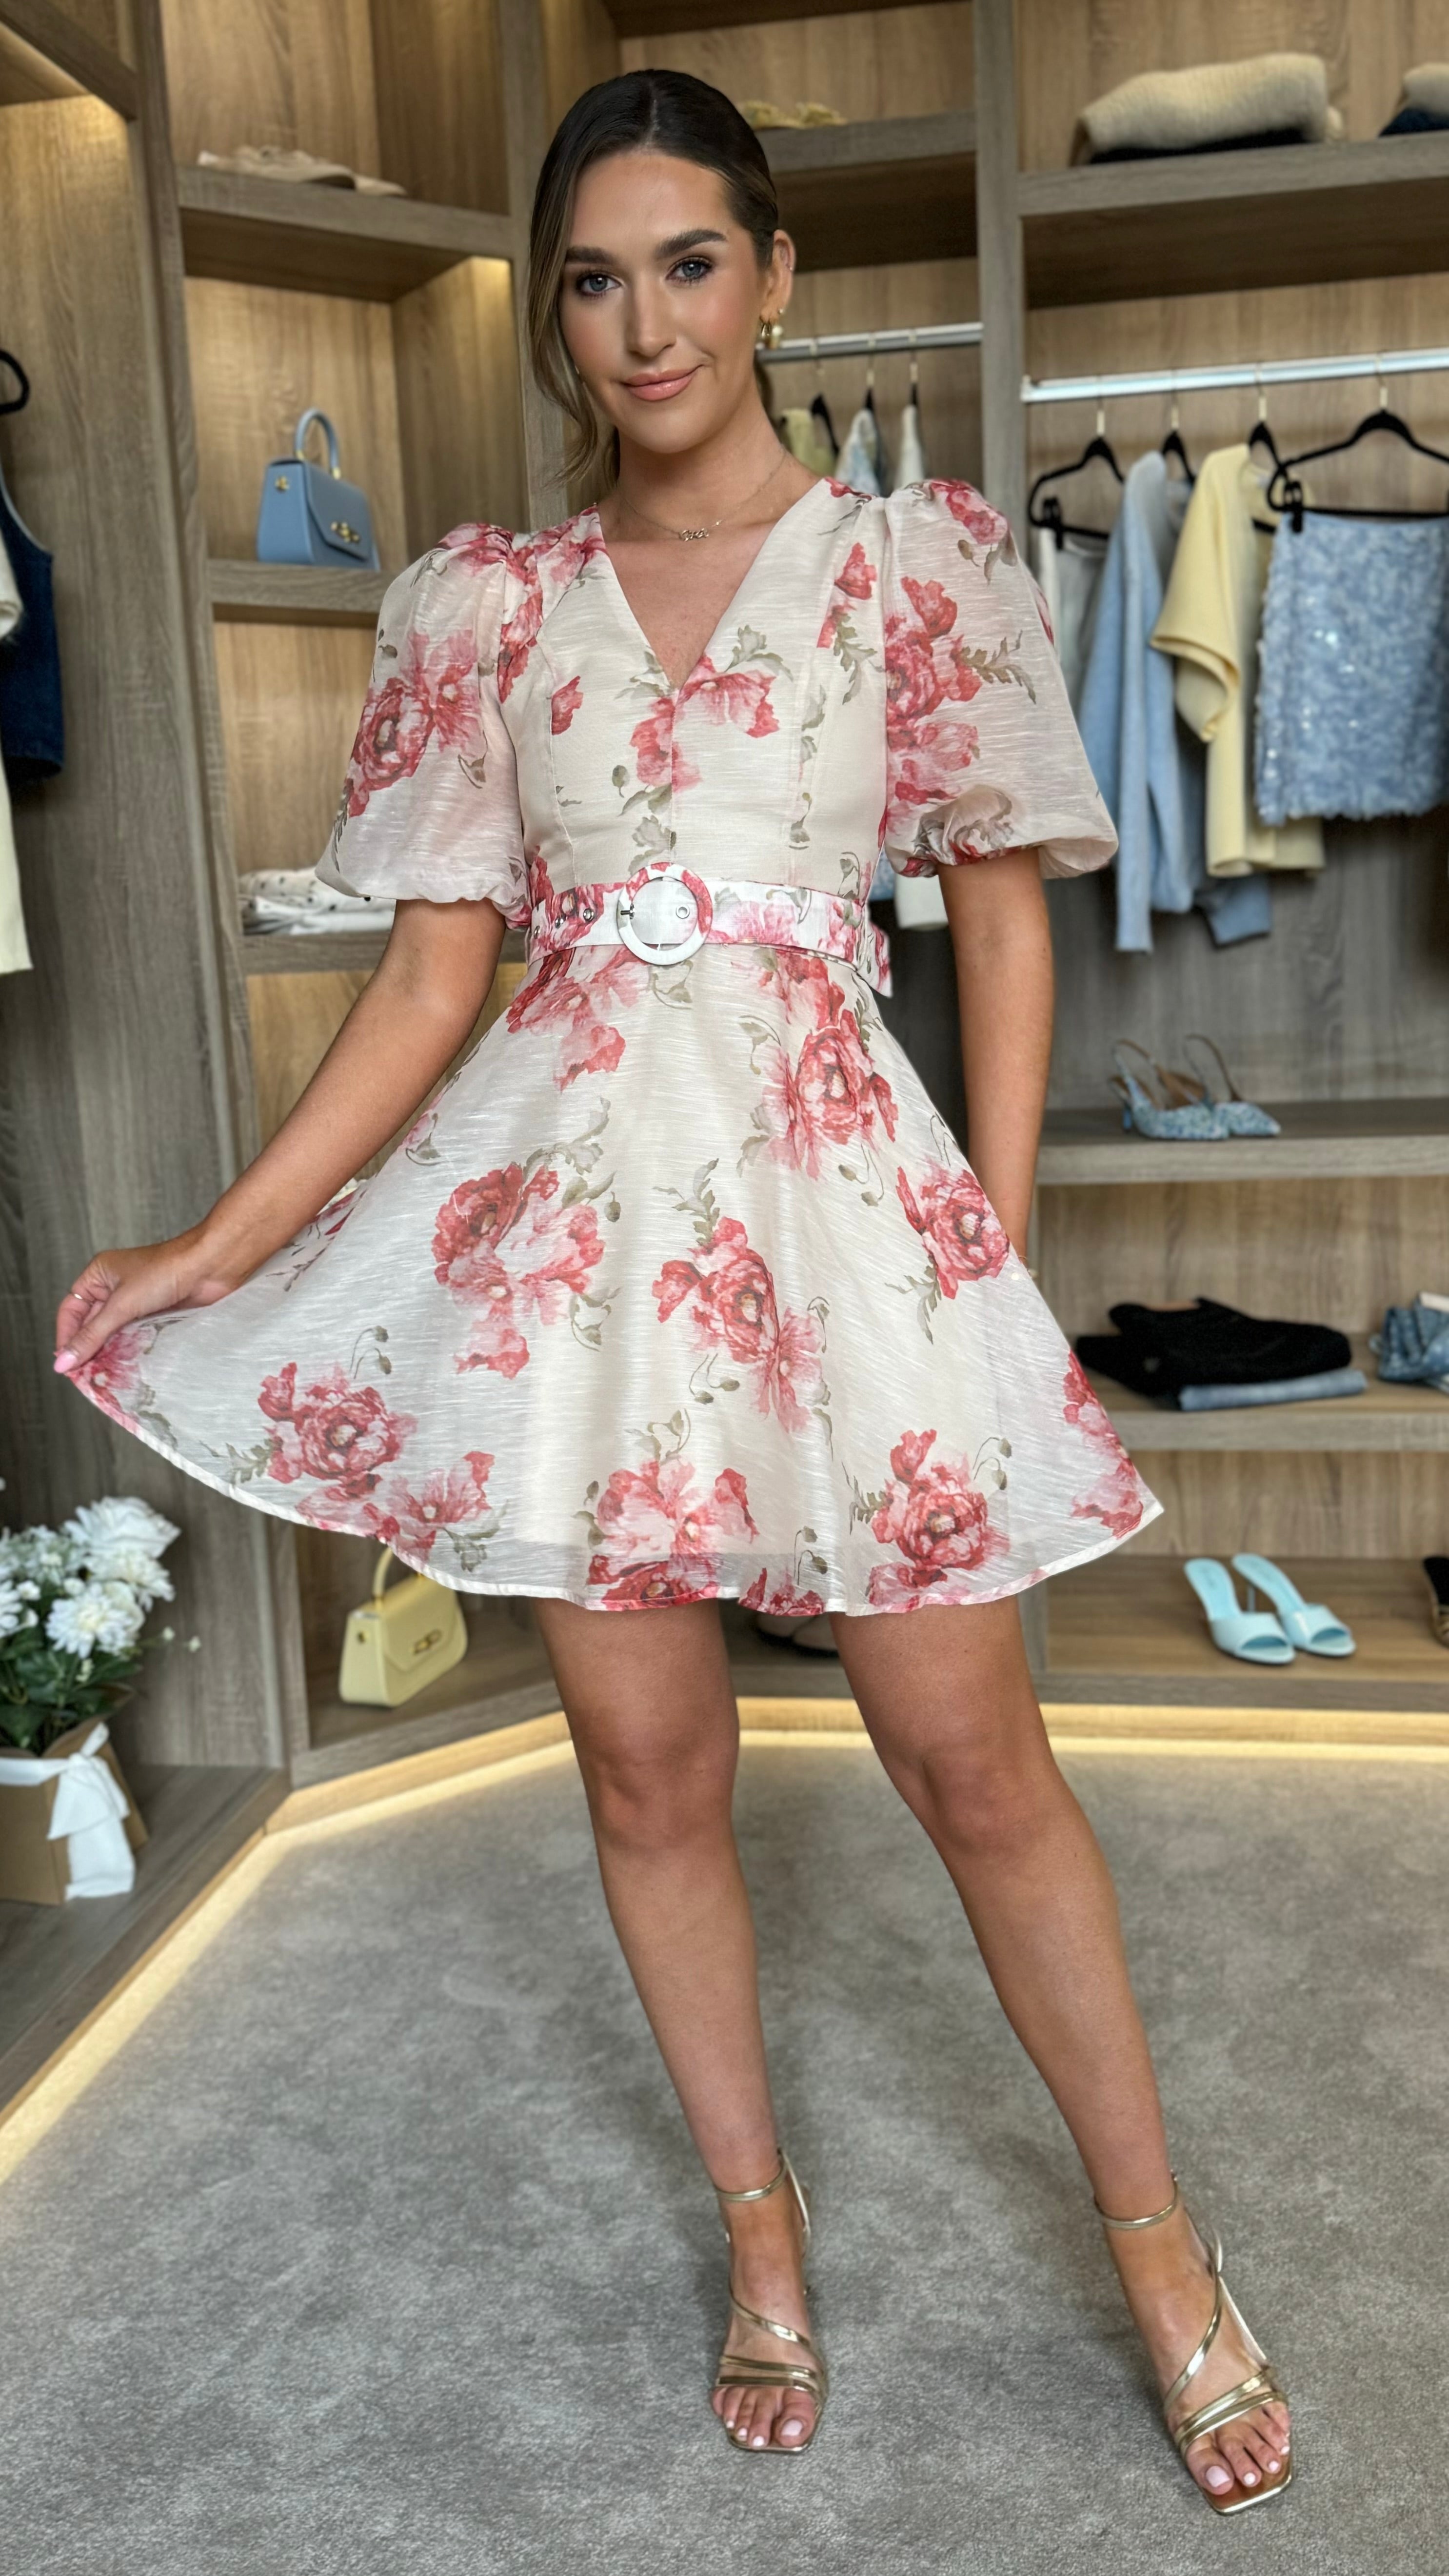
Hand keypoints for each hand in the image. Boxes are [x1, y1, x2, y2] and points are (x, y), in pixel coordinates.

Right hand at [54, 1229, 245, 1374]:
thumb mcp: (122, 1304)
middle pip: (91, 1324)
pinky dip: (129, 1351)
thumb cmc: (167, 1270)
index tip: (65, 1364)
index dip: (66, 1337)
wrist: (210, 1267)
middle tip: (84, 1376)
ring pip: (113, 1333)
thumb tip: (64, 1360)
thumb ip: (93, 1335)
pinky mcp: (155, 1314)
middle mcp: (115, 1288)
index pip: (71, 1310)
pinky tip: (127, 1367)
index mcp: (99, 1275)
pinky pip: (134, 1337)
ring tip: (104, 1376)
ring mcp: (136, 1302)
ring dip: (109, 1353)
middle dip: (88, 1348)